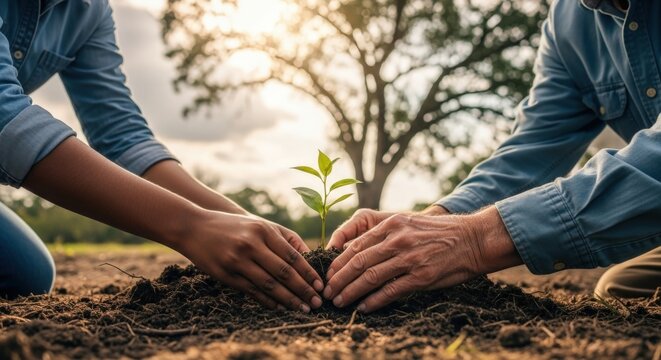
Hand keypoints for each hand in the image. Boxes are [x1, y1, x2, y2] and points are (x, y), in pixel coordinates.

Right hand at [176, 210, 323, 311]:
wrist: (195, 227)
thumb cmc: (236, 226)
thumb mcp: (261, 225)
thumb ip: (286, 239)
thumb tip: (310, 257)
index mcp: (263, 230)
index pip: (292, 256)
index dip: (308, 273)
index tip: (320, 286)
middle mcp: (251, 245)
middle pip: (283, 272)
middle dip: (303, 289)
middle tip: (316, 303)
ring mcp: (237, 260)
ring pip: (269, 285)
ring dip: (288, 299)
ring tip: (302, 308)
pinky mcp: (225, 274)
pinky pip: (251, 291)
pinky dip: (267, 300)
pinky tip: (280, 306)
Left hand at [323, 206, 520, 312]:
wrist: (472, 239)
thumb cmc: (438, 233)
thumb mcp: (408, 223)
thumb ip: (385, 234)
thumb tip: (357, 252)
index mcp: (391, 224)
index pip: (356, 245)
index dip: (338, 262)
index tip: (328, 275)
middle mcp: (397, 239)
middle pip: (358, 262)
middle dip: (339, 279)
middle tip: (327, 292)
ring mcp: (409, 258)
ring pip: (370, 277)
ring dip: (351, 292)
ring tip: (339, 301)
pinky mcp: (421, 276)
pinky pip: (390, 291)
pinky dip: (374, 301)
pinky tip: (363, 307)